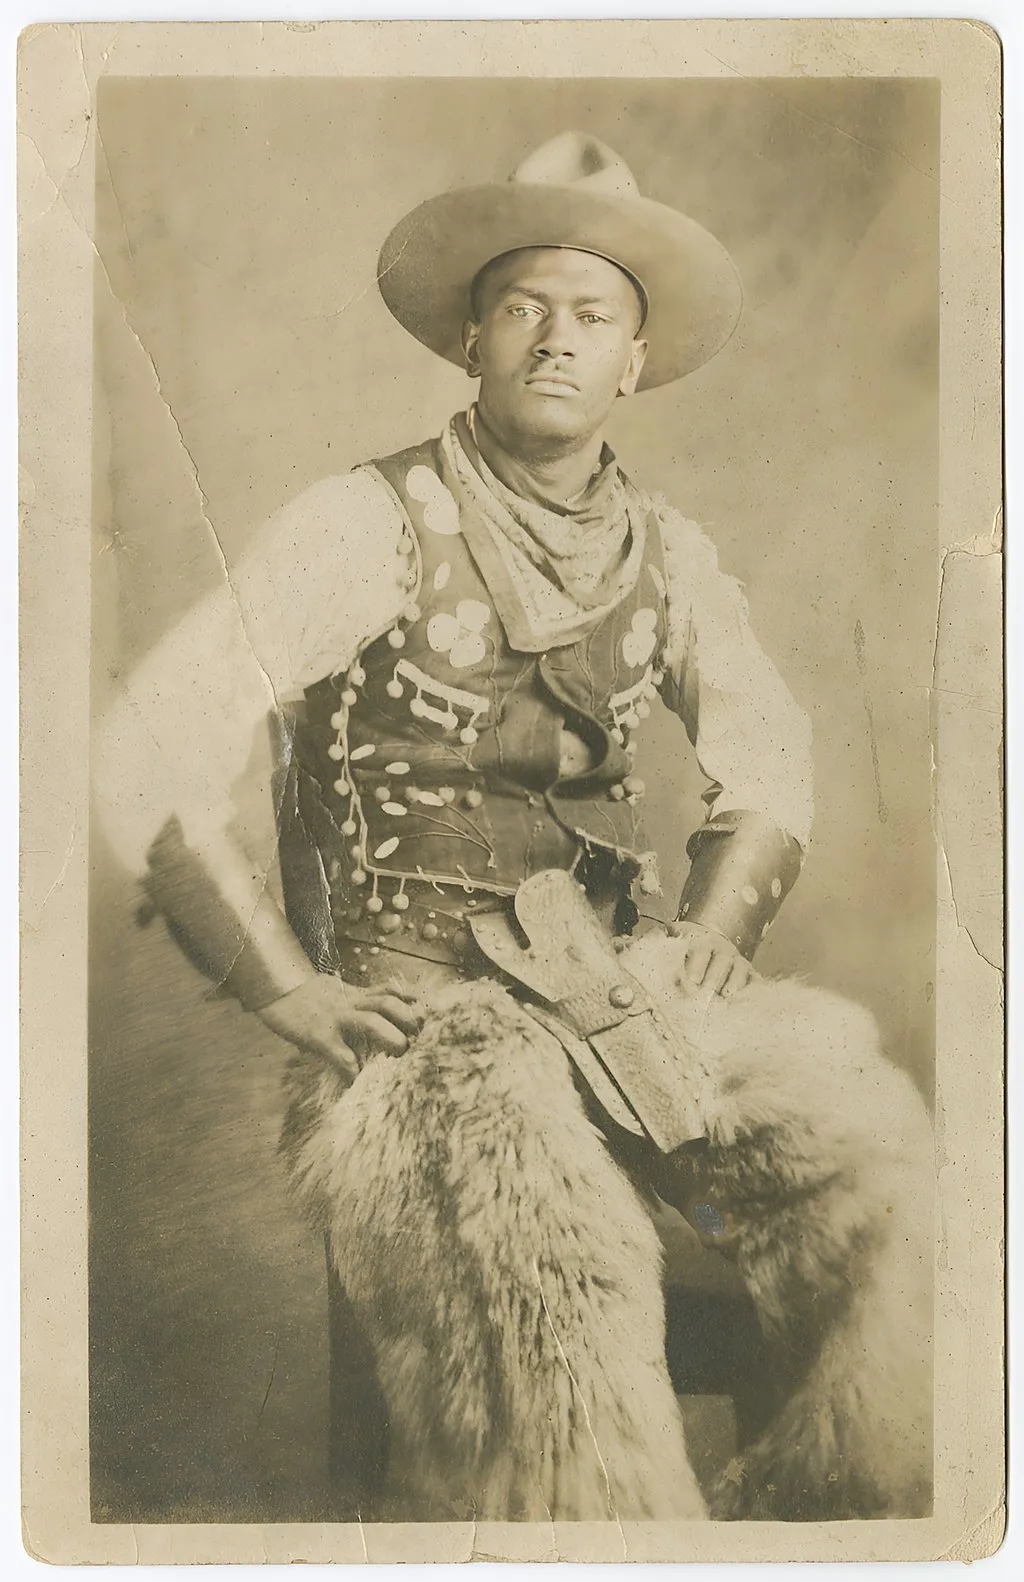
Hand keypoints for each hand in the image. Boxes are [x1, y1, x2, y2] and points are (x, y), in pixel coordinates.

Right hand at [256, 973, 424, 1081]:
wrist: (274, 989)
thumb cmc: (307, 997)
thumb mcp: (337, 992)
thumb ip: (358, 1002)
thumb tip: (379, 1016)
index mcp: (356, 994)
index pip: (391, 992)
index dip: (411, 1001)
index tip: (427, 1015)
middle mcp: (351, 1003)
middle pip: (389, 1004)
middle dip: (408, 1021)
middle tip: (416, 1041)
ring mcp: (336, 1018)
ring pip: (373, 1022)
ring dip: (391, 1038)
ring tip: (398, 1055)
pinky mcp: (319, 1035)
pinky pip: (341, 1055)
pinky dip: (352, 1070)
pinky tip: (357, 1082)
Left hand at [668, 922, 752, 998]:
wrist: (710, 937)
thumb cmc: (688, 944)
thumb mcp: (675, 937)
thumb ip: (662, 941)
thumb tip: (646, 941)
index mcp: (701, 941)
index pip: (699, 952)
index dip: (695, 965)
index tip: (690, 980)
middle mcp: (721, 949)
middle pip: (720, 961)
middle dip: (714, 976)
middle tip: (707, 991)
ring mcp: (736, 960)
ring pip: (739, 969)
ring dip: (734, 982)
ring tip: (727, 996)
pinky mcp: (748, 971)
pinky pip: (754, 978)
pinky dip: (754, 986)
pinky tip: (750, 997)